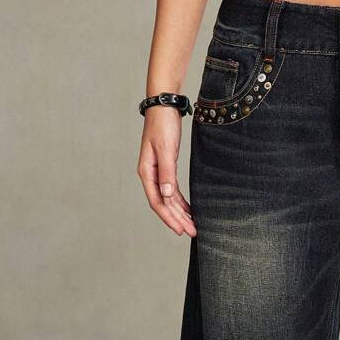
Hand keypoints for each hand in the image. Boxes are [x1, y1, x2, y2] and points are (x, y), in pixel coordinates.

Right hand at [137, 106, 196, 237]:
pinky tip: (189, 210)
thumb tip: (166, 195)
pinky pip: (172, 191)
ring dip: (180, 213)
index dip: (169, 218)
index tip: (180, 231)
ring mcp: (158, 172)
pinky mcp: (166, 168)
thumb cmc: (163, 124)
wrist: (164, 105)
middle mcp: (151, 175)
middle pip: (164, 204)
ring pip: (169, 199)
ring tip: (193, 226)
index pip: (157, 202)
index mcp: (147, 172)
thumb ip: (166, 172)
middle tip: (192, 233)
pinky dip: (181, 202)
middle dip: (177, 220)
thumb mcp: (166, 148)